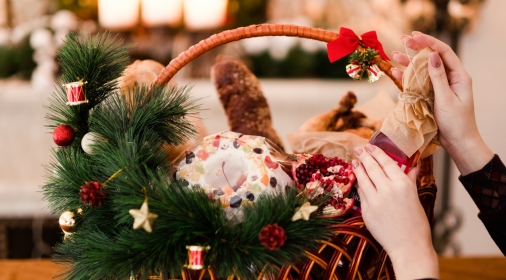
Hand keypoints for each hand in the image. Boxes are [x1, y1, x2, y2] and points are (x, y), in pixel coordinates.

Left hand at [353, 144, 438, 279]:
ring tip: (355, 161)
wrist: (409, 246)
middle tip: (359, 149)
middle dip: (364, 157)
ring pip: (363, 179)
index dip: (377, 153)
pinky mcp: (367, 211)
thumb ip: (409, 180)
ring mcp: (375, 201)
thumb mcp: (415, 197)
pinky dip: (360, 185)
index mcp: (402, 184)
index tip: (370, 146)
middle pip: (372, 168)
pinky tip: (359, 180)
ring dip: (358, 168)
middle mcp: (387, 190)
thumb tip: (412, 166)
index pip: (386, 162)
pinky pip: (362, 194)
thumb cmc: (416, 223)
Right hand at [391, 32, 492, 174]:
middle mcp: (449, 79)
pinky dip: (406, 78)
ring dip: (409, 63)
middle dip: (417, 48)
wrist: (457, 142)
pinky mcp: (430, 96)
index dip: (428, 42)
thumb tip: (432, 56)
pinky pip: (417, 84)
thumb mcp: (446, 98)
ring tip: (395, 55)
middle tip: (402, 40)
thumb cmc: (456, 122)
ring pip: (422, 70)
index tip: (414, 36)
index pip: (443, 52)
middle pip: (431, 58)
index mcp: (458, 76)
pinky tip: (396, 73)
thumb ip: (438, 77)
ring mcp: (438, 87)